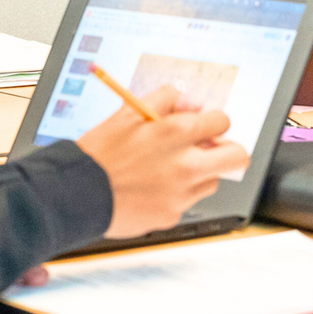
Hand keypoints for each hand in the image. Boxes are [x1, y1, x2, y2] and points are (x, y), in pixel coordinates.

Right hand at [74, 88, 247, 238]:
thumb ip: (163, 100)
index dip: (214, 122)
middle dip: (228, 150)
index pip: (222, 121)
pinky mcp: (171, 215)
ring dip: (200, 173)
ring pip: (212, 180)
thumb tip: (187, 98)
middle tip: (210, 149)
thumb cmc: (99, 154)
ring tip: (170, 169)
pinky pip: (187, 202)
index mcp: (175, 133)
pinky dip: (176, 195)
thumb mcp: (127, 113)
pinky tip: (153, 189)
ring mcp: (180, 193)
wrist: (75, 194)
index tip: (206, 126)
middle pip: (236, 156)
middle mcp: (185, 164)